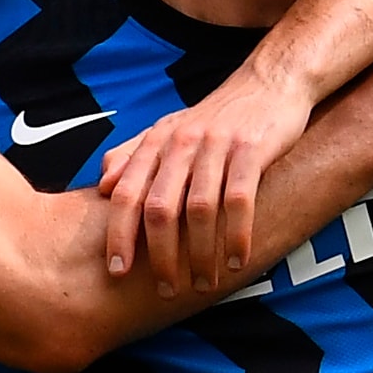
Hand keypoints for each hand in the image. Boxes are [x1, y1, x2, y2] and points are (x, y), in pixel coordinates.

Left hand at [99, 65, 313, 293]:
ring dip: (200, 254)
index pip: (125, 193)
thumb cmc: (217, 116)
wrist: (270, 82)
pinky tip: (238, 261)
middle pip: (159, 208)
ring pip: (198, 210)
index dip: (118, 234)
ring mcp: (217, 145)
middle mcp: (181, 142)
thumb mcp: (170, 129)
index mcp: (157, 141)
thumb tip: (102, 185)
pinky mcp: (251, 149)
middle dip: (160, 256)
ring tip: (204, 284)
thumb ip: (134, 155)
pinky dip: (237, 236)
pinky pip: (239, 200)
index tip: (117, 271)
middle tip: (166, 290)